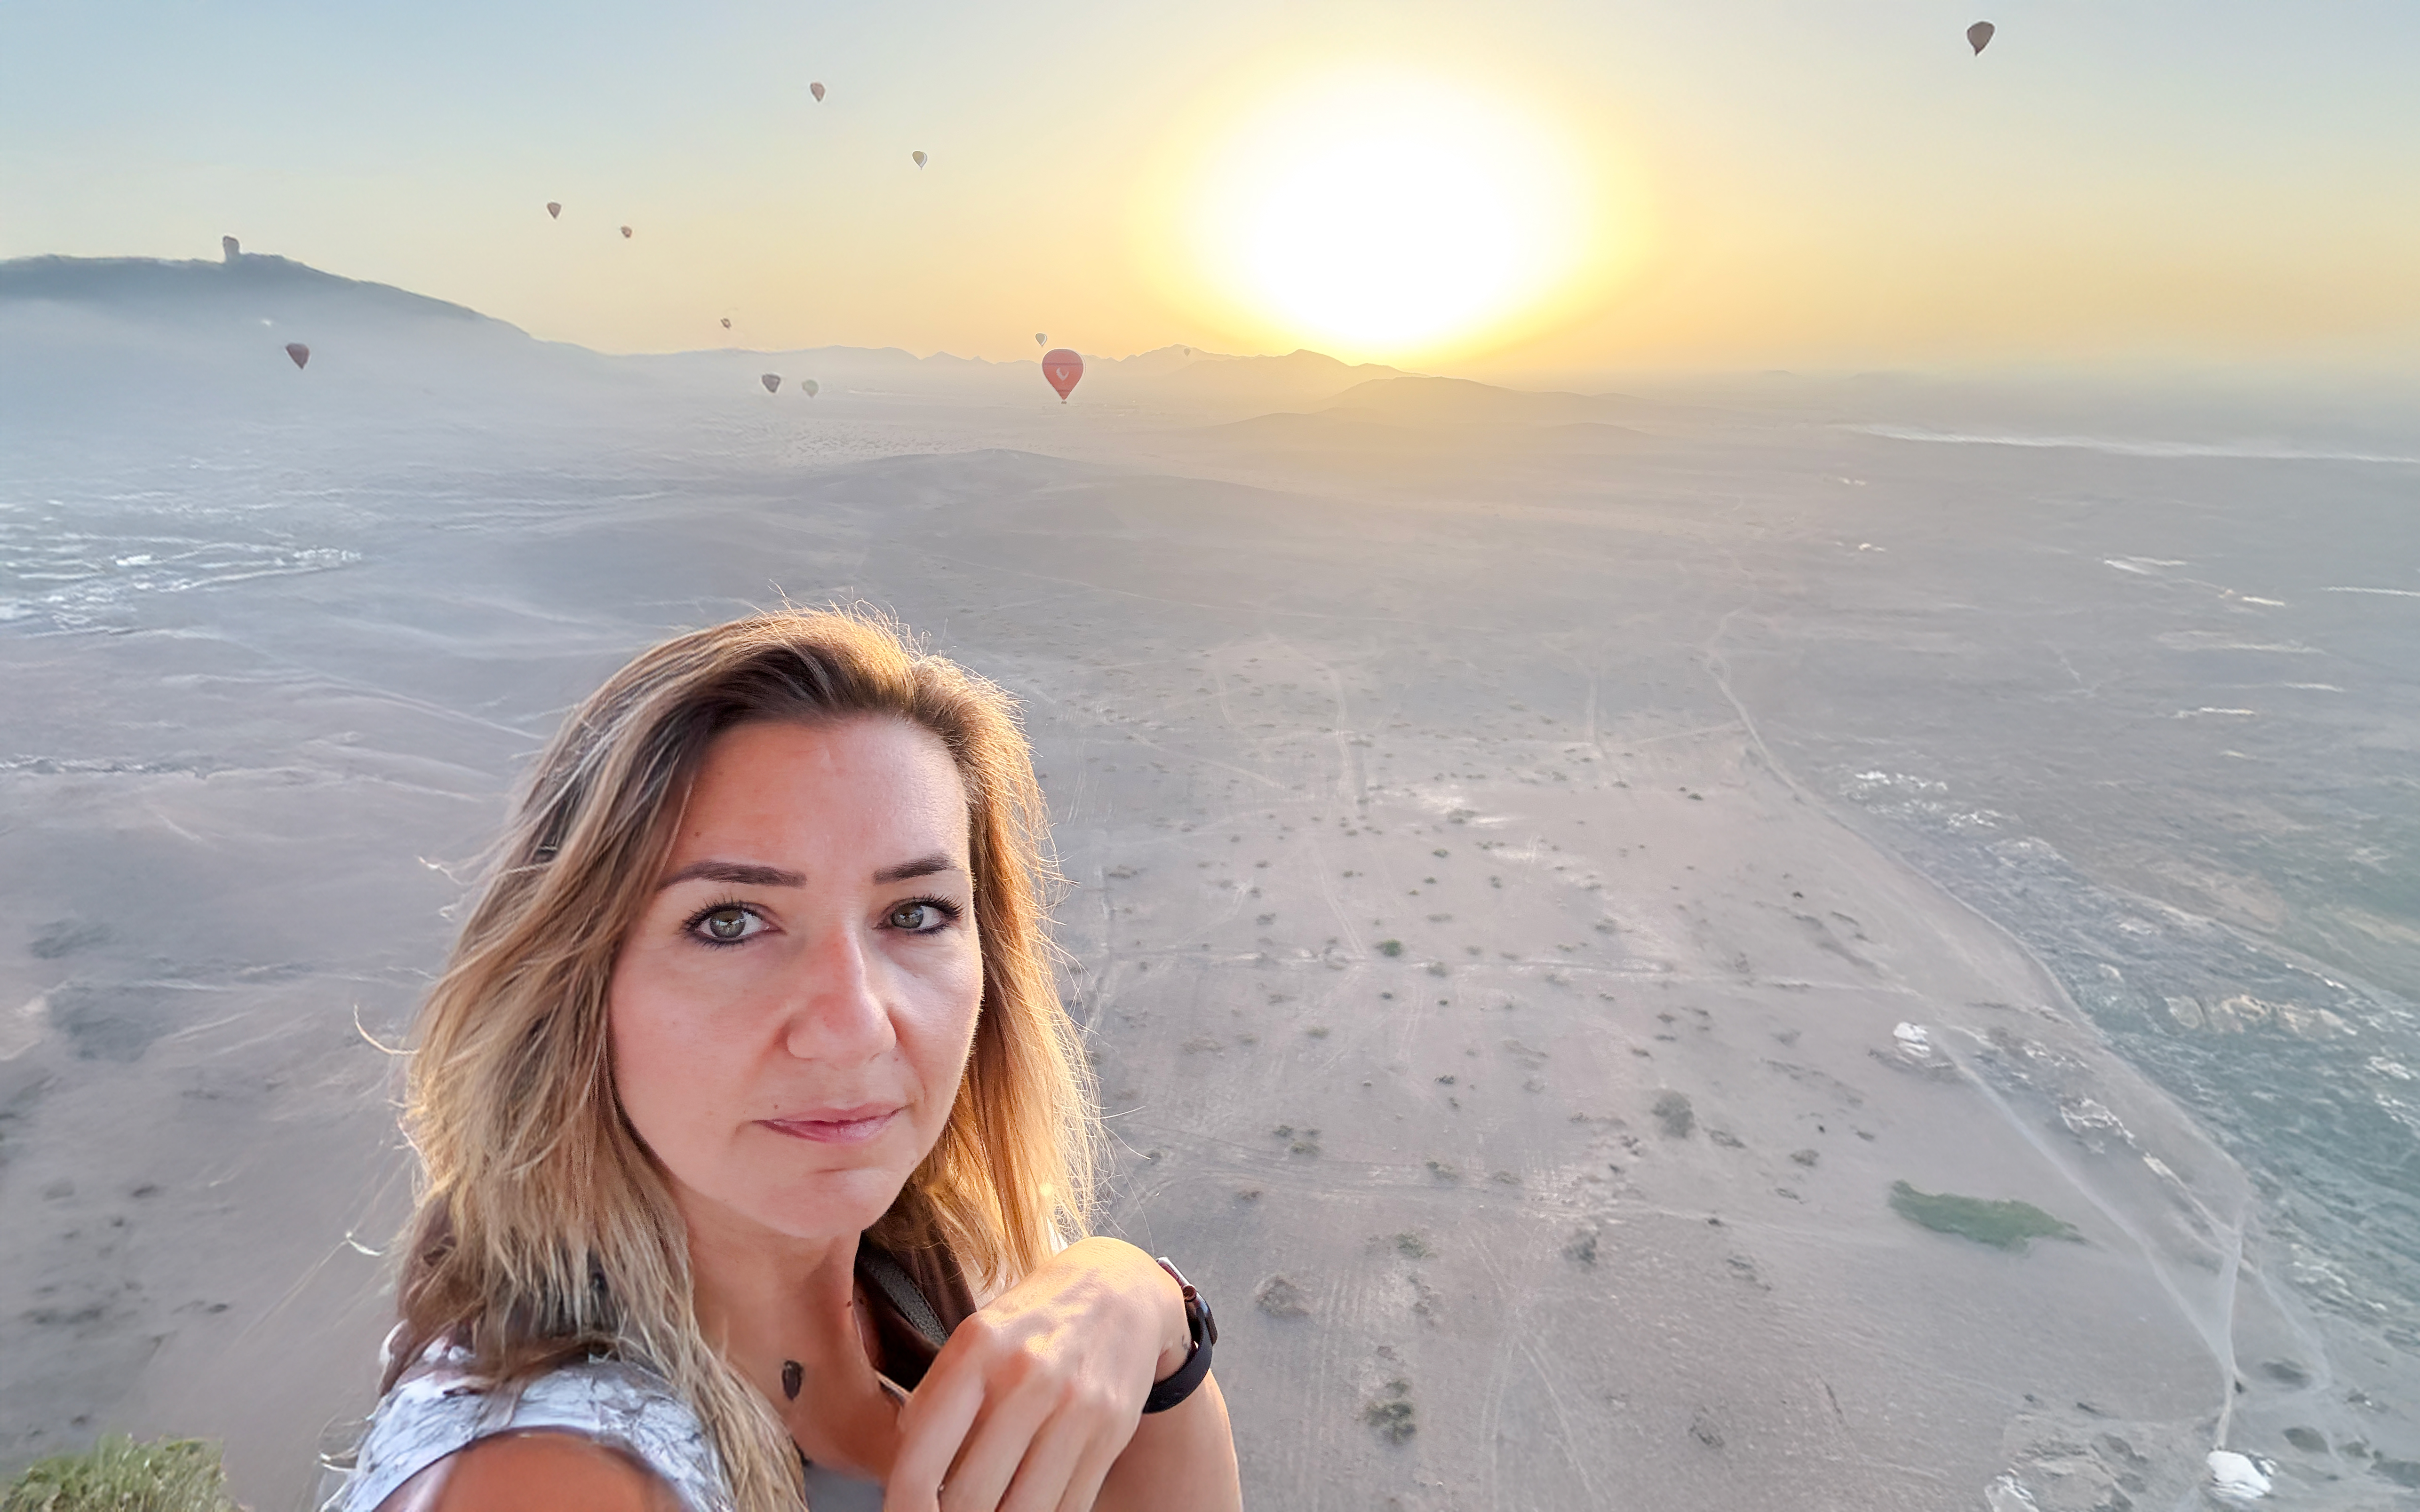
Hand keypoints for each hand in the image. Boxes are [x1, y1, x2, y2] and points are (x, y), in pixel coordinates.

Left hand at [882, 1236, 1185, 1511]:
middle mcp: (1028, 1376)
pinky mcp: (1112, 1432)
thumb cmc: (1031, 1323)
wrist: (1120, 1290)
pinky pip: (1067, 1508)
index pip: (923, 1458)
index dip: (904, 1506)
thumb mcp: (973, 1337)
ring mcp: (1076, 1406)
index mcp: (978, 1347)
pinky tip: (1023, 1507)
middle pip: (970, 1499)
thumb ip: (933, 1399)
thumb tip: (904, 1474)